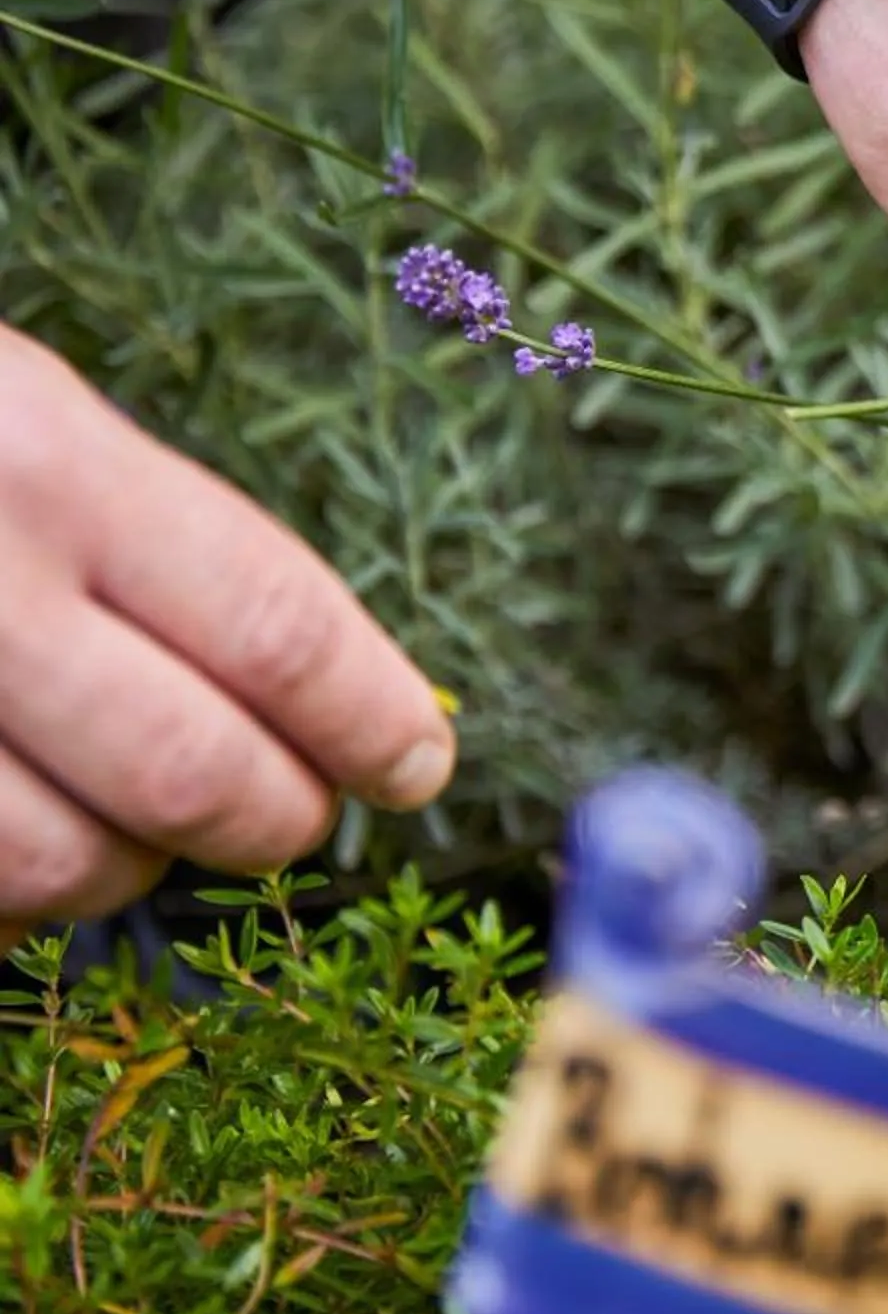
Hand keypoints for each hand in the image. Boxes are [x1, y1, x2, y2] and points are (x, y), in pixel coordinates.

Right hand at [0, 326, 456, 956]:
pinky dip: (1, 896)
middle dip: (276, 820)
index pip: (280, 628)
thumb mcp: (25, 418)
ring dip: (130, 874)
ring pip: (59, 867)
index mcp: (46, 460)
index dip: (374, 719)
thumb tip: (343, 693)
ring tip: (140, 829)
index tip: (420, 765)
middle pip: (193, 772)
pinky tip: (14, 831)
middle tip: (296, 819)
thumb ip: (159, 546)